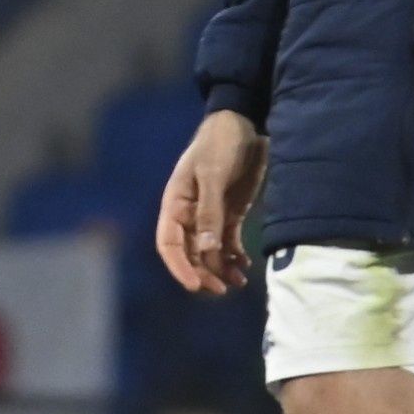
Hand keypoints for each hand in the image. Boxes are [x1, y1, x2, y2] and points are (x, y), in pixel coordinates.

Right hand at [157, 110, 265, 294]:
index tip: (196, 285)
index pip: (169, 243)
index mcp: (175, 203)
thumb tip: (206, 250)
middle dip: (204, 272)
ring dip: (221, 269)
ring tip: (239, 281)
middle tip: (222, 289)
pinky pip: (228, 243)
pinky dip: (234, 257)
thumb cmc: (220, 143)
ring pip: (210, 252)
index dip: (179, 267)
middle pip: (190, 253)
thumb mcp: (213, 175)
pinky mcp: (229, 214)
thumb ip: (209, 212)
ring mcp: (210, 215)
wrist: (245, 124)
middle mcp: (189, 214)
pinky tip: (245, 265)